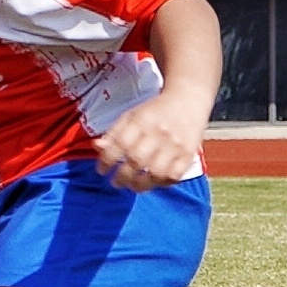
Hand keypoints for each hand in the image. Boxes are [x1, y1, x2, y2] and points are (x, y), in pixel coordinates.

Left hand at [92, 93, 206, 191]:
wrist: (188, 100)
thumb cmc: (155, 110)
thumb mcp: (132, 115)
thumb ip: (115, 132)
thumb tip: (98, 147)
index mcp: (141, 120)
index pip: (120, 144)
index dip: (107, 160)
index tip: (101, 170)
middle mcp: (158, 133)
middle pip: (137, 160)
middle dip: (122, 176)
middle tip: (115, 182)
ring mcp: (175, 146)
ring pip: (155, 172)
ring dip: (140, 184)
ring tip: (132, 186)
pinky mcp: (188, 155)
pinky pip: (174, 176)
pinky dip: (160, 183)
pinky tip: (152, 182)